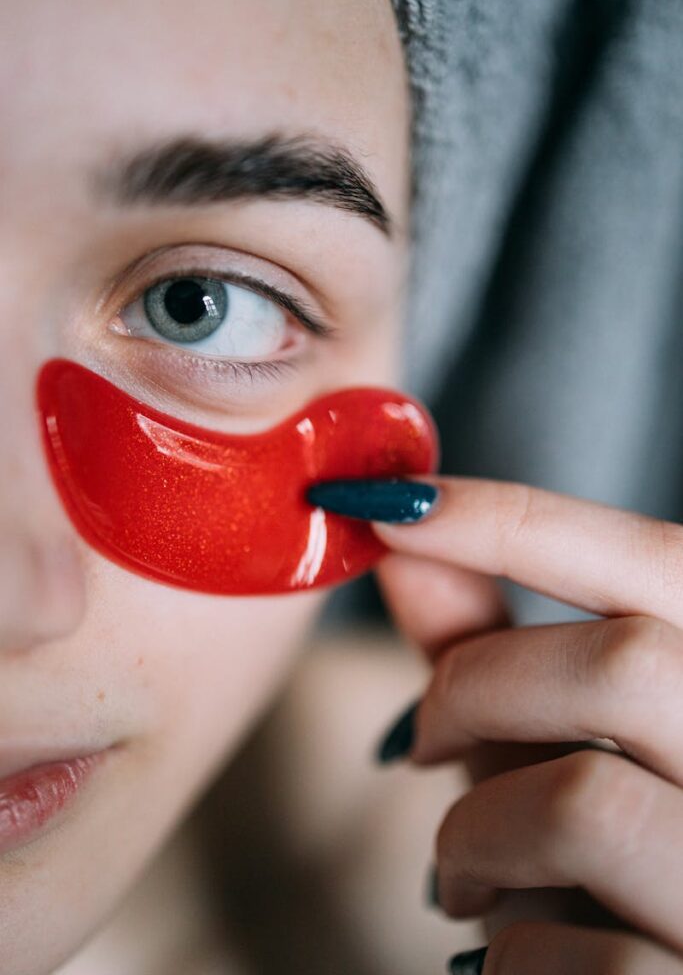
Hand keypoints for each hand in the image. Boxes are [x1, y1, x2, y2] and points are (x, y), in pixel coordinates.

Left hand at [370, 476, 682, 971]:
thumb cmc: (599, 865)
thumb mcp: (551, 746)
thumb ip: (489, 646)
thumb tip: (401, 544)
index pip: (658, 557)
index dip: (511, 518)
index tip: (389, 505)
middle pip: (623, 664)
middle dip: (474, 688)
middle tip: (422, 739)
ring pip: (585, 801)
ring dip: (474, 832)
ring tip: (463, 870)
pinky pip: (582, 951)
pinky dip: (506, 950)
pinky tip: (513, 955)